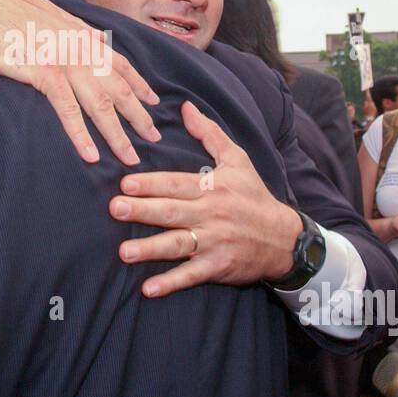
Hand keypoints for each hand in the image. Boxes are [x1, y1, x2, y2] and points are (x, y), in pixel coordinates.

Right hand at [0, 0, 160, 165]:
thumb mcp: (43, 9)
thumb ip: (69, 23)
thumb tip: (89, 34)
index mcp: (79, 32)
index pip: (119, 61)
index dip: (138, 83)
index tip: (153, 100)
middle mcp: (79, 46)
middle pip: (118, 87)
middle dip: (138, 116)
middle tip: (155, 138)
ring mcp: (64, 60)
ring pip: (100, 104)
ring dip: (117, 135)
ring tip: (130, 158)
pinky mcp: (44, 74)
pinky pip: (68, 110)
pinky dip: (81, 135)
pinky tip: (91, 155)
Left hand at [109, 101, 301, 297]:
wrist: (284, 238)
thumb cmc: (254, 195)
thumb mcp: (237, 159)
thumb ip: (209, 133)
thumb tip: (186, 107)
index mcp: (212, 187)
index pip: (176, 184)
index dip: (151, 184)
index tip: (124, 183)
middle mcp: (211, 214)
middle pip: (172, 212)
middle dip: (142, 211)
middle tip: (114, 209)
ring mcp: (214, 242)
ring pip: (177, 245)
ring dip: (150, 249)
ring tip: (123, 252)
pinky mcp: (218, 267)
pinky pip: (191, 275)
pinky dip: (171, 283)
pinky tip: (148, 289)